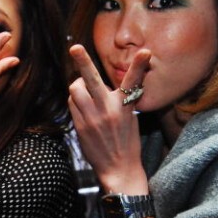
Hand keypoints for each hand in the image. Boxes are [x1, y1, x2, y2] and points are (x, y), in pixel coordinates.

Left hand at [67, 44, 149, 192]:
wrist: (118, 169)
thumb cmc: (126, 142)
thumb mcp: (130, 118)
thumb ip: (120, 100)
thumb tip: (105, 86)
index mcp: (125, 107)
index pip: (133, 81)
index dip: (139, 65)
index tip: (145, 52)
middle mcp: (108, 110)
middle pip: (91, 80)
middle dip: (83, 61)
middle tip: (75, 48)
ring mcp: (92, 118)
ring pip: (75, 90)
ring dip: (77, 85)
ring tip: (83, 89)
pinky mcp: (80, 126)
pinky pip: (72, 104)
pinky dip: (75, 100)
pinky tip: (82, 106)